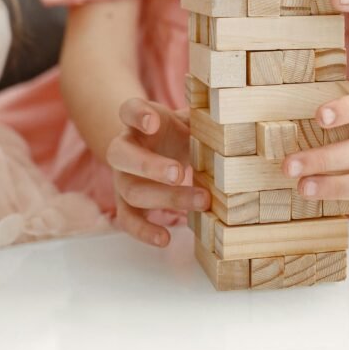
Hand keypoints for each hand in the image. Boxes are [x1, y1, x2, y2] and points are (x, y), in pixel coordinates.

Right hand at [105, 99, 210, 246]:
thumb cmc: (173, 132)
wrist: (155, 149)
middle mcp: (123, 148)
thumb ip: (200, 118)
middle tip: (179, 174)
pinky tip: (165, 238)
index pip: (128, 111)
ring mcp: (122, 178)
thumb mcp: (185, 120)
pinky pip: (128, 220)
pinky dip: (144, 232)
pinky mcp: (125, 203)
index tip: (153, 122)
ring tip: (202, 200)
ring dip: (167, 198)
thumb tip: (226, 117)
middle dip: (150, 166)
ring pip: (132, 191)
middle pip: (122, 155)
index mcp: (137, 122)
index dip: (138, 115)